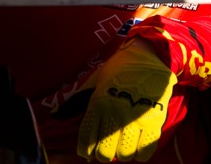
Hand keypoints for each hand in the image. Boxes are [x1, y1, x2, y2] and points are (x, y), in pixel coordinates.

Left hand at [77, 39, 176, 161]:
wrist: (149, 55)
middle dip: (103, 154)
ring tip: (123, 145)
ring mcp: (137, 118)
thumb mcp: (95, 81)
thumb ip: (76, 101)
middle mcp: (116, 113)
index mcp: (99, 103)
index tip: (88, 151)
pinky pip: (145, 150)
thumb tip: (55, 115)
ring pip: (125, 154)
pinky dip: (140, 153)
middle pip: (105, 153)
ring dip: (122, 153)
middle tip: (107, 147)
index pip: (86, 139)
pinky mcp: (155, 120)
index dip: (85, 150)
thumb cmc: (119, 68)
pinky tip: (137, 144)